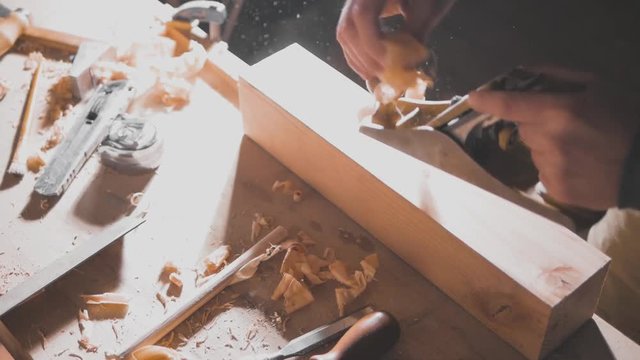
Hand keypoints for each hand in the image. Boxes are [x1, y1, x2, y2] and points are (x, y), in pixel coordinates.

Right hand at [336, 0, 455, 80]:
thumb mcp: (428, 7)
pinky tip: (369, 66)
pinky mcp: (356, 10)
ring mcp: (354, 2)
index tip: (386, 62)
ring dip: (357, 58)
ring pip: (344, 33)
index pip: (362, 15)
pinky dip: (357, 52)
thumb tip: (409, 64)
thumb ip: (417, 32)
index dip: (371, 42)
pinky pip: (348, 34)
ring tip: (374, 75)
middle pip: (347, 28)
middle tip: (381, 74)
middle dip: (363, 56)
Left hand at [468, 67, 639, 209]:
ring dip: (546, 147)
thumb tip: (525, 70)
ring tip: (578, 148)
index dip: (488, 100)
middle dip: (535, 124)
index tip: (474, 98)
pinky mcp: (555, 189)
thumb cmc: (626, 119)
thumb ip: (559, 76)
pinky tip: (579, 165)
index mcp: (558, 112)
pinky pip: (543, 172)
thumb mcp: (598, 87)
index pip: (511, 105)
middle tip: (564, 125)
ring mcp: (550, 168)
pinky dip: (555, 167)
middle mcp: (548, 141)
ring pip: (533, 151)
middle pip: (522, 129)